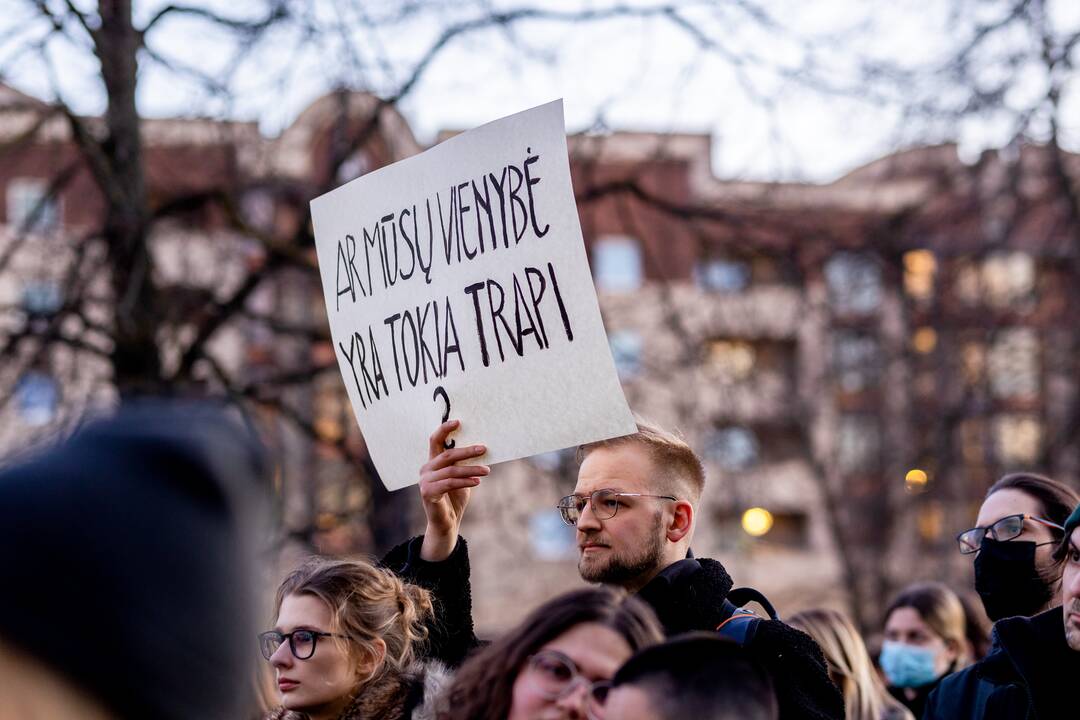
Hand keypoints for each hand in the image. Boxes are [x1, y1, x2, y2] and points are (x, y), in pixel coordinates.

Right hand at [419, 419, 487, 561]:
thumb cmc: (455, 498)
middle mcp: (426, 469)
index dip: (445, 429)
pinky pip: (449, 483)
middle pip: (447, 455)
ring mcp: (425, 481)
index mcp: (432, 462)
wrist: (447, 523)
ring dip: (471, 469)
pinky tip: (477, 481)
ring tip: (487, 470)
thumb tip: (481, 447)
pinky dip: (465, 481)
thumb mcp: (461, 477)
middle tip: (484, 448)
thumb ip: (464, 463)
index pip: (435, 440)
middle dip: (467, 451)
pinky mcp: (427, 493)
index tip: (459, 421)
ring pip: (451, 470)